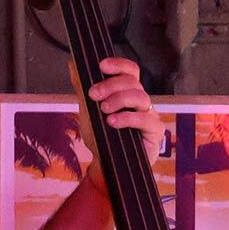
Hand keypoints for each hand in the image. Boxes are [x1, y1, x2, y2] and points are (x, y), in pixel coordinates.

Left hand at [72, 57, 161, 183]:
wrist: (105, 165)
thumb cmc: (101, 138)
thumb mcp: (88, 110)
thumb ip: (83, 89)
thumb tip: (73, 65)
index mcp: (127, 93)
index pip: (130, 71)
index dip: (119, 64)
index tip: (101, 66)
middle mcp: (140, 101)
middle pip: (133, 82)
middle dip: (111, 85)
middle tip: (94, 94)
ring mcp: (149, 115)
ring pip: (140, 97)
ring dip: (119, 99)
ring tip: (104, 109)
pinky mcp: (155, 131)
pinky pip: (144, 118)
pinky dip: (127, 118)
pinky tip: (113, 122)